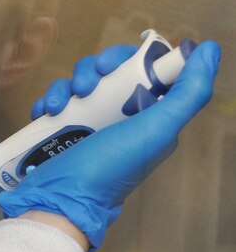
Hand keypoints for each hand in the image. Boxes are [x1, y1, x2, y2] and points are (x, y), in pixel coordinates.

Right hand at [0, 40, 219, 249]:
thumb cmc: (108, 169)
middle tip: (85, 87)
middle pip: (108, 73)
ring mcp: (87, 124)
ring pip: (79, 84)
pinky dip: (48, 101)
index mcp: (147, 117)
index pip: (143, 70)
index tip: (111, 68)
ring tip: (57, 107)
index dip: (128, 60)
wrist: (60, 201)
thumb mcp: (156, 132)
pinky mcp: (60, 131)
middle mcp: (119, 118)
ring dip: (65, 87)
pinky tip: (44, 113)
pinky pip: (56, 101)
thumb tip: (208, 51)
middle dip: (92, 71)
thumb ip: (188, 93)